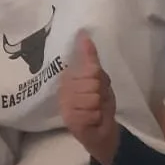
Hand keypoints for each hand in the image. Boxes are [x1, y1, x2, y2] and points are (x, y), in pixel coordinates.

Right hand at [57, 32, 120, 164]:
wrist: (101, 131)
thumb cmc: (99, 103)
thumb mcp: (99, 78)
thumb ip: (89, 57)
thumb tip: (84, 34)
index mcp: (68, 76)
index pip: (91, 70)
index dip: (99, 80)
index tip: (98, 87)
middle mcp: (63, 89)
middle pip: (92, 83)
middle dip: (100, 94)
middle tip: (97, 101)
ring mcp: (64, 105)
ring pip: (92, 98)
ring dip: (99, 107)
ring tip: (94, 111)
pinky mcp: (68, 120)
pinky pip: (91, 114)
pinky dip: (96, 118)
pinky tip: (92, 121)